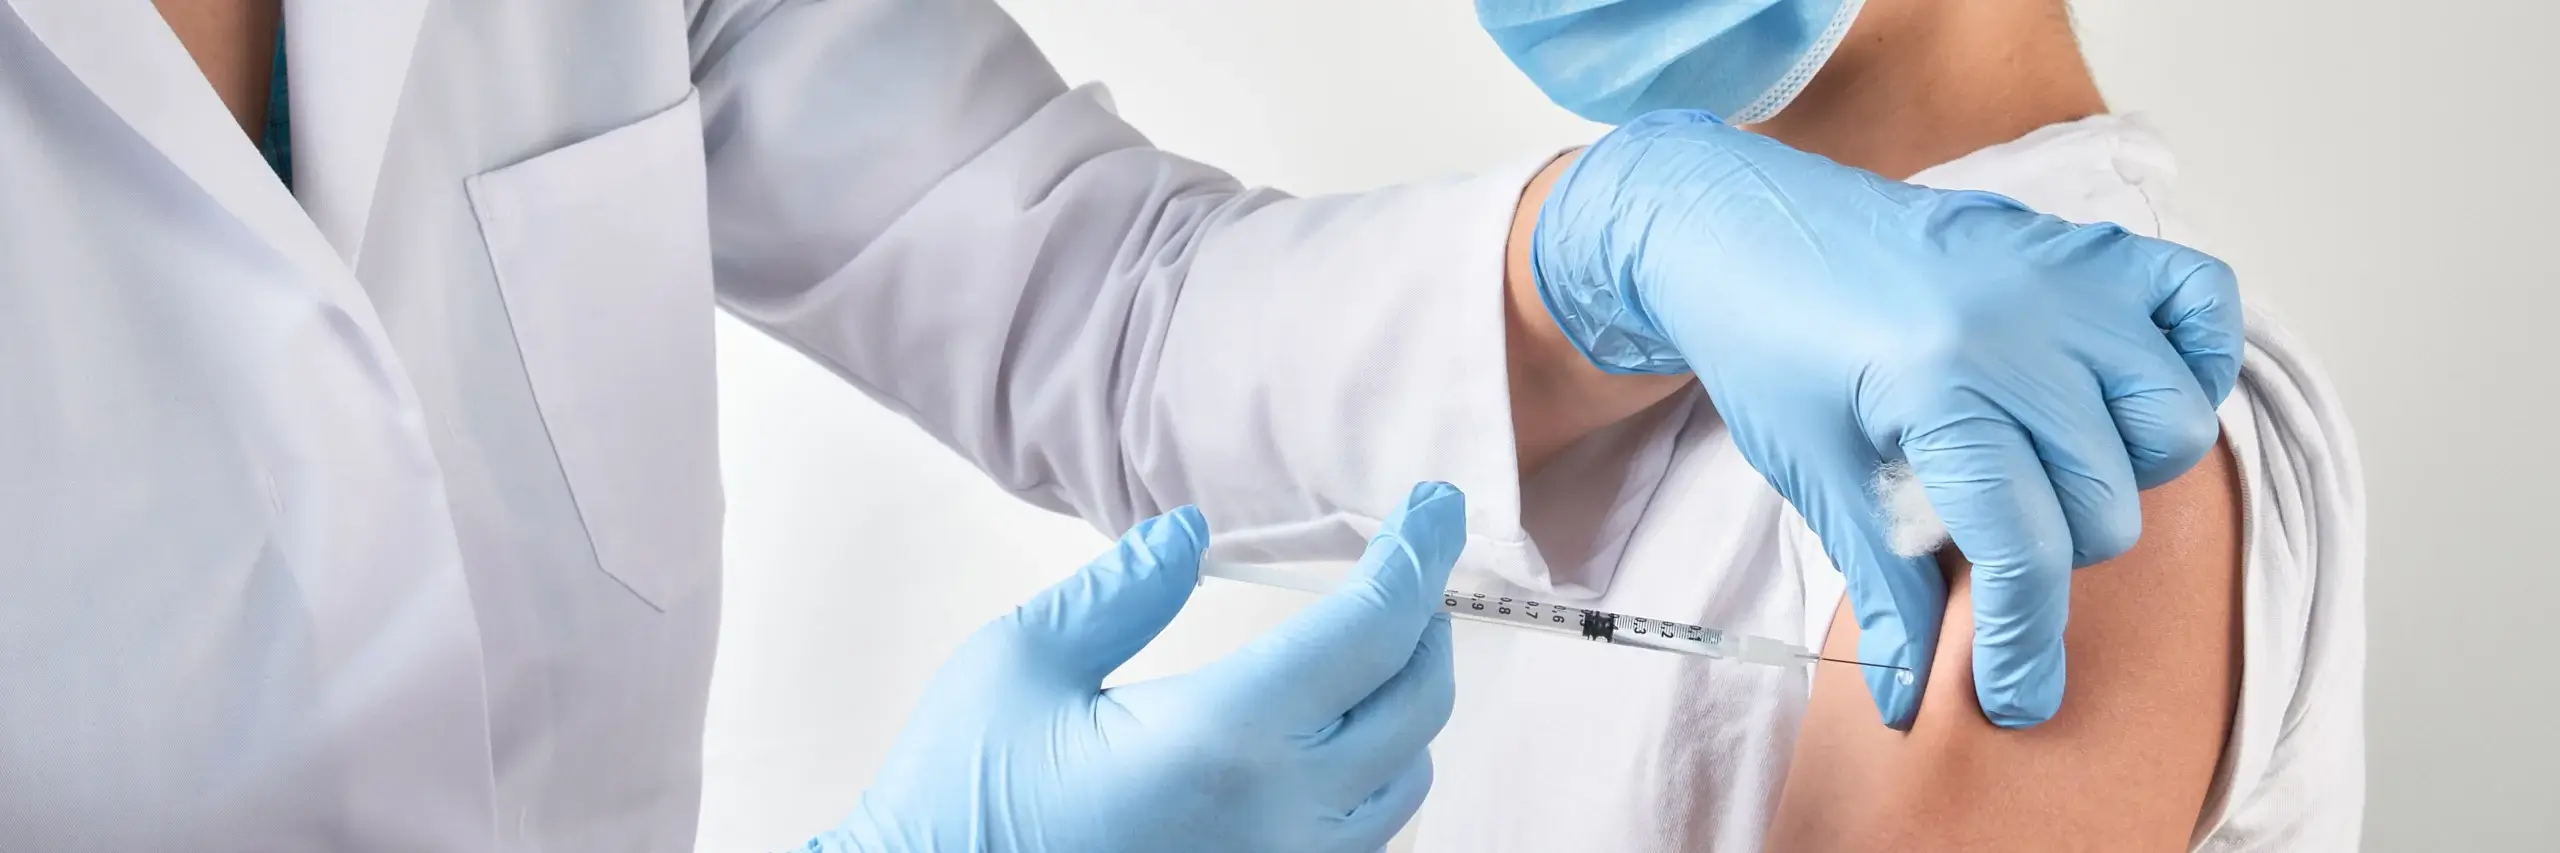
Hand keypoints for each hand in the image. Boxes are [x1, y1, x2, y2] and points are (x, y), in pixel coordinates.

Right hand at [806, 482, 1467, 852]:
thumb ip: (1119, 592)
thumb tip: (1190, 534)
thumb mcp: (1016, 664)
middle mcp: (1281, 816)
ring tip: (1378, 644)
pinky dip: (1380, 773)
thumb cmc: (956, 800)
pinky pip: (1366, 839)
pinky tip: (1337, 738)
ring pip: (1409, 780)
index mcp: (1224, 737)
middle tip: (1409, 563)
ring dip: (1409, 703)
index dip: (1419, 552)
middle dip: (1425, 618)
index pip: (1373, 627)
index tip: (1437, 503)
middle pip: (1418, 702)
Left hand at [1531, 111, 2241, 728]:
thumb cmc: (1768, 347)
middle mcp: (2022, 329)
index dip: (2023, 646)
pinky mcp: (2085, 243)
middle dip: (2055, 554)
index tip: (2017, 699)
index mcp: (1943, 390)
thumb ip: (1884, 586)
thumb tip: (1910, 699)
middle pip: (2107, 504)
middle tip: (1990, 538)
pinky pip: (2203, 306)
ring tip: (2046, 469)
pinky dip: (2190, 362)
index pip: (2026, 555)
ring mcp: (2065, 277)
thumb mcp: (1817, 474)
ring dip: (2125, 471)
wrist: (1739, 228)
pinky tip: (2121, 395)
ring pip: (2172, 424)